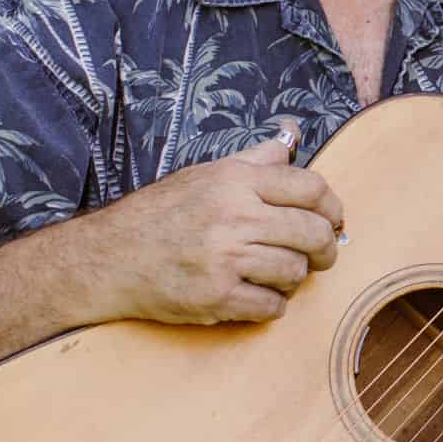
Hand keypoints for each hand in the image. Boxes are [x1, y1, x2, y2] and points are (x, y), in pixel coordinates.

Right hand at [85, 126, 345, 323]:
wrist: (108, 258)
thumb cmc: (159, 215)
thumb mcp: (206, 174)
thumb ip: (255, 160)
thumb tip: (292, 135)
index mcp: (235, 181)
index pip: (311, 188)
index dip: (332, 207)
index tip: (333, 219)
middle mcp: (234, 216)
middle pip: (313, 232)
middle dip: (326, 248)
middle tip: (322, 255)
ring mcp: (225, 258)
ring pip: (295, 271)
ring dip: (293, 278)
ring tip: (276, 273)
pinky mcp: (216, 296)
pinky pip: (272, 306)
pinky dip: (271, 305)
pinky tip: (256, 294)